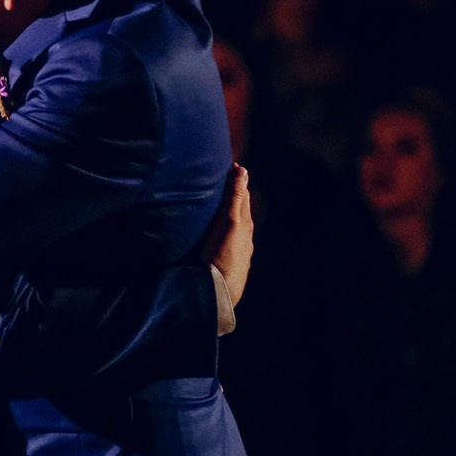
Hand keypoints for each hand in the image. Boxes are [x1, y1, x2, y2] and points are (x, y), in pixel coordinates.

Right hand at [204, 165, 253, 304]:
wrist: (218, 291)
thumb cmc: (223, 254)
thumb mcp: (230, 221)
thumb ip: (234, 197)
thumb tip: (242, 169)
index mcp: (243, 224)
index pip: (242, 195)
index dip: (236, 180)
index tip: (228, 164)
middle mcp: (241, 236)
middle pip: (237, 210)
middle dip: (231, 194)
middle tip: (220, 177)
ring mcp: (233, 249)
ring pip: (230, 225)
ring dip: (224, 212)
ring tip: (213, 201)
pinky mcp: (222, 260)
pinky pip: (222, 238)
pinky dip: (218, 227)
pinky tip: (211, 230)